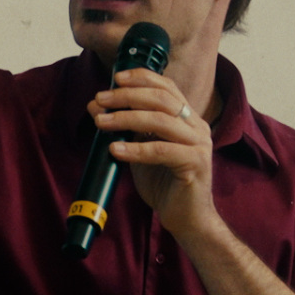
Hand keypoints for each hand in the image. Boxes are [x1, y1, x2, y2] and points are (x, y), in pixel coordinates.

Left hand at [88, 68, 216, 236]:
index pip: (166, 86)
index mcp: (186, 118)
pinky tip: (115, 150)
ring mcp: (199, 144)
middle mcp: (196, 126)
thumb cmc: (163, 183)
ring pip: (161, 120)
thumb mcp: (139, 149)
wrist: (186, 217)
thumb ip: (124, 128)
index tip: (115, 78)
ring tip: (100, 122)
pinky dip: (136, 149)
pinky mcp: (195, 164)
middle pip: (161, 98)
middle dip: (127, 96)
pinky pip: (162, 151)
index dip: (141, 78)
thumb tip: (96, 107)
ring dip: (126, 118)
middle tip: (100, 99)